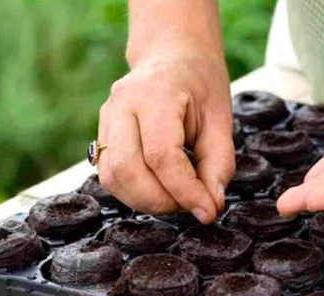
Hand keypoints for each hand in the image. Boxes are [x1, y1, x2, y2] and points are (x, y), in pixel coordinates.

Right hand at [97, 52, 233, 222]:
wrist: (174, 55)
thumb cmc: (201, 84)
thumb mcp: (221, 121)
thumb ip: (218, 165)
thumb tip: (209, 206)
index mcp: (154, 94)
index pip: (161, 156)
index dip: (184, 191)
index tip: (207, 211)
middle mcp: (121, 104)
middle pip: (127, 169)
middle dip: (161, 200)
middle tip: (192, 205)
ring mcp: (106, 117)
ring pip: (112, 177)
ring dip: (145, 200)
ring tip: (178, 198)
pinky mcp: (102, 133)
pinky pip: (109, 174)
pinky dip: (133, 193)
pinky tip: (160, 190)